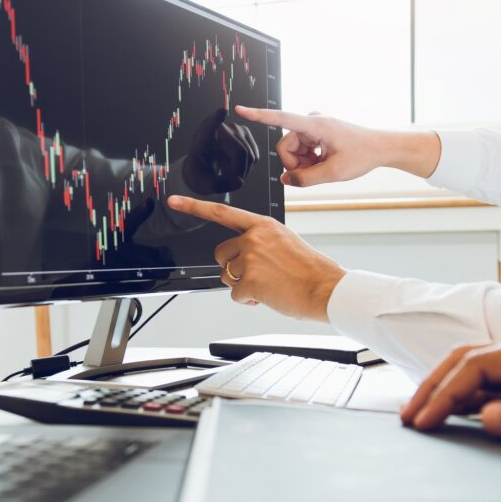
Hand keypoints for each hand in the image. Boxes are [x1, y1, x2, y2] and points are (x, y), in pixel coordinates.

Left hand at [166, 195, 344, 319]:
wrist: (326, 289)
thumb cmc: (311, 270)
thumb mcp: (286, 243)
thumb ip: (262, 242)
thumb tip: (243, 255)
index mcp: (263, 225)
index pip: (222, 213)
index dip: (194, 207)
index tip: (174, 201)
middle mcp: (253, 237)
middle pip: (220, 254)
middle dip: (232, 267)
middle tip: (257, 275)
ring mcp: (250, 258)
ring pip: (226, 276)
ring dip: (241, 285)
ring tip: (268, 284)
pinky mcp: (248, 280)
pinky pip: (235, 295)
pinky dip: (249, 300)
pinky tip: (268, 295)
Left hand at [183, 107, 259, 194]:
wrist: (203, 167)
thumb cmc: (199, 173)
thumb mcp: (202, 184)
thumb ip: (218, 185)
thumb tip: (239, 182)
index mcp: (202, 139)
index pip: (209, 127)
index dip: (216, 120)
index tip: (222, 112)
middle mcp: (220, 128)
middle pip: (240, 152)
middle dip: (239, 172)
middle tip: (230, 183)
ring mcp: (235, 129)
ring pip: (250, 156)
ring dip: (242, 172)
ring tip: (228, 175)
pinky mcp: (246, 134)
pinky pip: (254, 157)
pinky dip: (247, 168)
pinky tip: (235, 168)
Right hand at [234, 105, 441, 186]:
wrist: (380, 148)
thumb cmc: (362, 154)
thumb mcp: (333, 173)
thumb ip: (305, 179)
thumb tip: (286, 179)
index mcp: (315, 125)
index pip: (281, 118)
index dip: (259, 115)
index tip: (240, 109)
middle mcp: (311, 121)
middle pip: (285, 146)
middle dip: (296, 163)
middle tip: (315, 171)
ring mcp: (313, 127)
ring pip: (292, 150)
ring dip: (304, 163)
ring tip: (324, 166)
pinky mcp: (316, 133)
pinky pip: (302, 150)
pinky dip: (310, 160)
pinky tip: (325, 162)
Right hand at [401, 333, 500, 463]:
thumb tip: (486, 417)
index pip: (480, 365)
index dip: (447, 393)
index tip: (425, 421)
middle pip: (470, 359)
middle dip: (435, 385)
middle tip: (408, 416)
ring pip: (476, 370)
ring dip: (446, 390)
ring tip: (419, 415)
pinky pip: (493, 386)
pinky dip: (466, 399)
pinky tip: (450, 415)